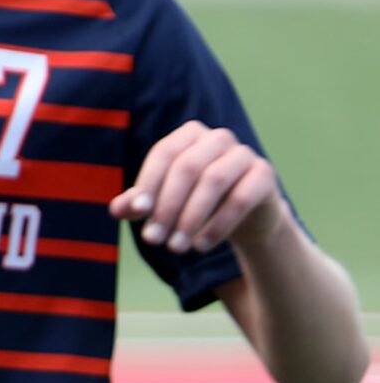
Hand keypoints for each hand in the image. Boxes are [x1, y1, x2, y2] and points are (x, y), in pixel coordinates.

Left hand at [111, 120, 286, 257]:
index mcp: (189, 134)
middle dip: (167, 206)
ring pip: (214, 181)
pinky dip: (218, 224)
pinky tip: (201, 246)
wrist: (247, 216)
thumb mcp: (164, 202)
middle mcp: (217, 137)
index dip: (148, 182)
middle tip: (154, 239)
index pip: (163, 153)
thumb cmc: (196, 202)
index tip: (137, 213)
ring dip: (191, 217)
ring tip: (176, 247)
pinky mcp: (264, 175)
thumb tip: (118, 210)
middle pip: (187, 168)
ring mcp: (244, 153)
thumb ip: (138, 203)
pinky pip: (240, 199)